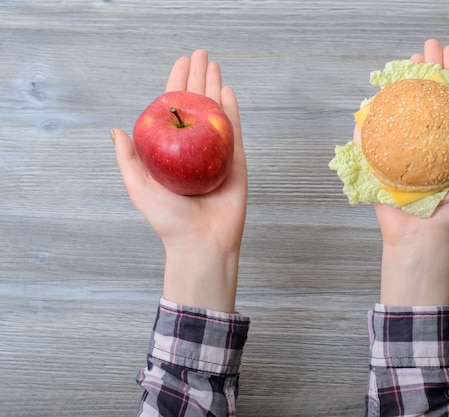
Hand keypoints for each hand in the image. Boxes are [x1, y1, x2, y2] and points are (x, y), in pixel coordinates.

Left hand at [112, 50, 245, 312]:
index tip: (179, 63)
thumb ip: (129, 159)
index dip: (175, 84)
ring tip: (213, 63)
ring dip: (215, 85)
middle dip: (197, 77)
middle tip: (200, 53)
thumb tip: (116, 130)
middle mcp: (195, 147)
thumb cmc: (169, 219)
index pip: (173, 109)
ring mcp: (217, 152)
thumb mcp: (139, 187)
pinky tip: (228, 90)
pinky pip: (234, 129)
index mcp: (173, 151)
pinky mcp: (236, 161)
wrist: (202, 241)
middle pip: (196, 104)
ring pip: (216, 111)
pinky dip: (232, 109)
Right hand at [371, 39, 448, 305]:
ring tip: (400, 68)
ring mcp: (403, 151)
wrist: (423, 240)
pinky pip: (373, 140)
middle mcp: (427, 142)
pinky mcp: (382, 164)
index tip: (448, 52)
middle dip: (426, 71)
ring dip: (400, 87)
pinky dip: (368, 123)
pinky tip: (370, 104)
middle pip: (426, 99)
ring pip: (400, 112)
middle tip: (424, 48)